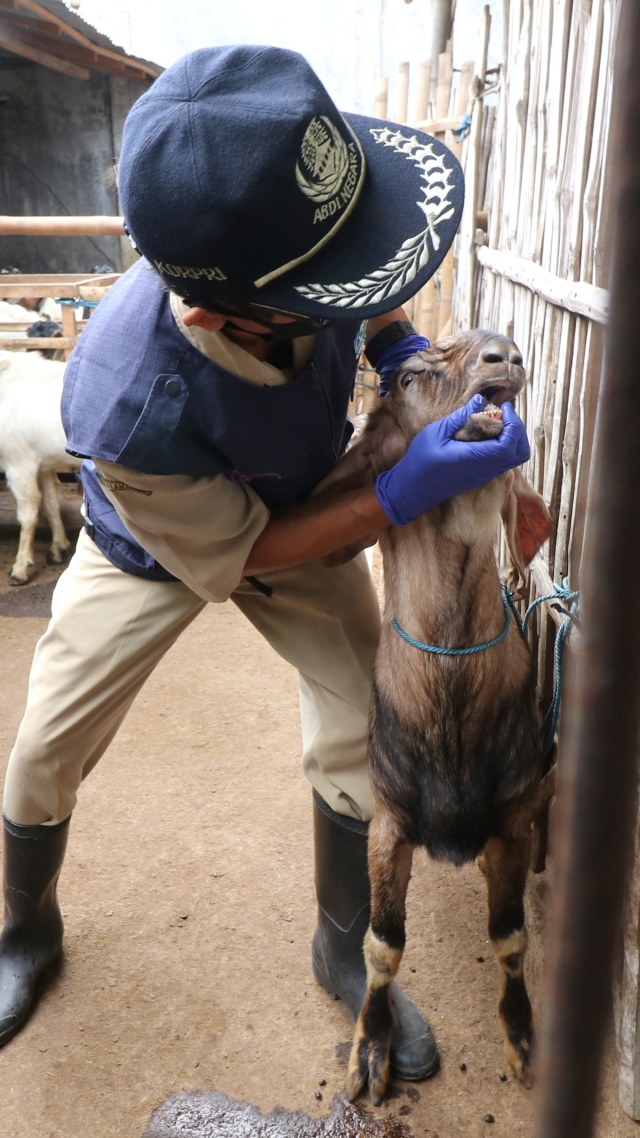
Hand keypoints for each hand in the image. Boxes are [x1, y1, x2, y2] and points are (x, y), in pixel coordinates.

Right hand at [375, 394, 530, 524]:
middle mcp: (484, 469)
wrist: (413, 489)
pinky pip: (504, 461)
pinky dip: (505, 445)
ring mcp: (485, 474)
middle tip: (504, 414)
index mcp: (473, 458)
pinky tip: (488, 433)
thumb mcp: (436, 433)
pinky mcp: (482, 476)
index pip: (509, 445)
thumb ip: (461, 417)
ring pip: (515, 458)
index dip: (513, 424)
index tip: (504, 408)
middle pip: (520, 452)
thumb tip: (480, 400)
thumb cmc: (420, 461)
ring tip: (496, 422)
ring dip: (513, 437)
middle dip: (518, 430)